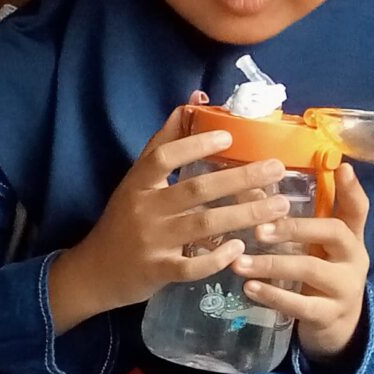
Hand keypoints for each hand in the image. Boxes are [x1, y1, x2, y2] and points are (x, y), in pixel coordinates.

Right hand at [47, 106, 291, 324]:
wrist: (95, 272)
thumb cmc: (124, 222)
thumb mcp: (136, 180)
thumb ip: (165, 142)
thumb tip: (194, 100)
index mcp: (138, 184)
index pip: (163, 157)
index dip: (195, 145)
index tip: (229, 137)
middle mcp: (144, 210)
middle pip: (195, 190)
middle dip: (239, 178)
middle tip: (276, 169)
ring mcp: (151, 242)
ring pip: (202, 225)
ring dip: (244, 214)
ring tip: (278, 206)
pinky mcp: (158, 272)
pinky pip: (191, 266)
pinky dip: (216, 258)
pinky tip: (239, 248)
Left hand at [238, 164, 370, 363]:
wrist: (337, 326)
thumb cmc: (319, 275)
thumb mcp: (314, 248)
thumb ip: (293, 223)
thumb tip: (253, 189)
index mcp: (351, 237)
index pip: (358, 209)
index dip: (352, 189)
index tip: (341, 167)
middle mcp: (353, 258)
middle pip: (333, 233)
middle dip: (295, 227)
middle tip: (258, 228)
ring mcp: (345, 288)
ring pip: (310, 269)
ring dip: (271, 264)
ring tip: (239, 262)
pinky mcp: (329, 315)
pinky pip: (300, 305)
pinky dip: (273, 295)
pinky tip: (249, 288)